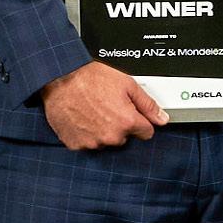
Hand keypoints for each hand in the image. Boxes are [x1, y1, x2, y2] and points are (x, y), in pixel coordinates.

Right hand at [42, 61, 168, 149]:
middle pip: (125, 137)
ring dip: (102, 130)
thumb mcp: (127, 84)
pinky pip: (87, 143)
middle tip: (108, 107)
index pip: (146, 132)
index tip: (132, 114)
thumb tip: (162, 118)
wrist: (60, 78)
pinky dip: (86, 133)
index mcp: (127, 122)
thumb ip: (147, 104)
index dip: (140, 121)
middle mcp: (111, 136)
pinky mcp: (76, 144)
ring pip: (105, 141)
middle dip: (120, 125)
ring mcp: (93, 142)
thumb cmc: (90, 78)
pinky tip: (82, 118)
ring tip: (93, 110)